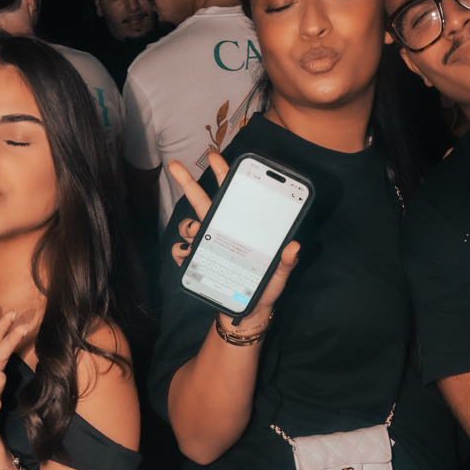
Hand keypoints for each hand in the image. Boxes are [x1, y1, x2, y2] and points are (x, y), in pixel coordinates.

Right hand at [165, 154, 299, 322]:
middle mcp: (220, 231)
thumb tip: (294, 246)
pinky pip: (181, 252)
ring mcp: (206, 245)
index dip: (222, 174)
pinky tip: (187, 255)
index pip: (230, 195)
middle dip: (187, 181)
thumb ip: (286, 261)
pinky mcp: (197, 263)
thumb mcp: (280, 274)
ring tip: (196, 232)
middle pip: (201, 201)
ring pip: (188, 225)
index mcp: (240, 226)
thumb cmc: (265, 288)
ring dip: (188, 226)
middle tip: (175, 165)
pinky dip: (180, 251)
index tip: (215, 157)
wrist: (247, 312)